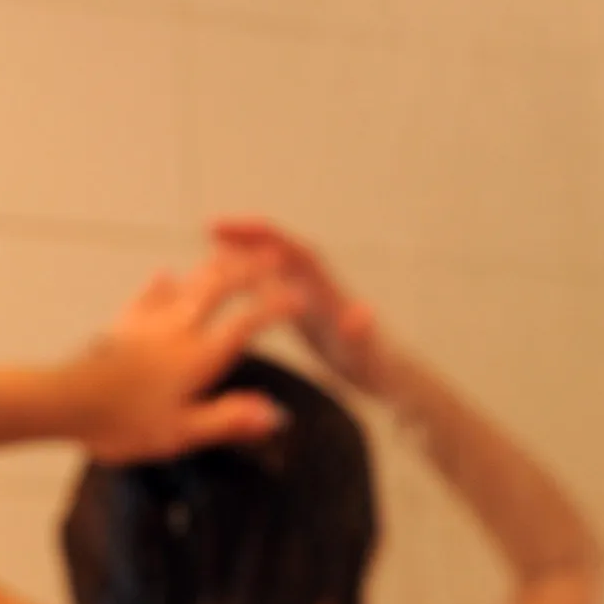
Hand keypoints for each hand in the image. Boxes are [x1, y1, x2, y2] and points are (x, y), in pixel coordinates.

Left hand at [66, 252, 304, 463]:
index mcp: (199, 356)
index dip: (276, 307)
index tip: (300, 297)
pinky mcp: (121, 324)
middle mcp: (178, 329)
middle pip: (220, 288)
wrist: (65, 401)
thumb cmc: (122, 423)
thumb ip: (229, 418)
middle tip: (272, 255)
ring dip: (214, 267)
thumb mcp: (182, 433)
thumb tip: (276, 413)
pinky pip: (147, 296)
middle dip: (250, 269)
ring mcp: (148, 322)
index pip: (247, 322)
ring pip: (188, 284)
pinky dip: (162, 282)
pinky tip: (165, 273)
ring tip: (231, 255)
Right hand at [209, 217, 383, 391]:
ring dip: (250, 250)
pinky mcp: (306, 309)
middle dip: (251, 235)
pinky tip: (230, 276)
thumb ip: (361, 334)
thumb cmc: (378, 367)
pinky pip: (277, 283)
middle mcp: (320, 285)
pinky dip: (254, 274)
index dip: (264, 236)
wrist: (390, 376)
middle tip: (212, 226)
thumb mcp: (368, 355)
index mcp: (329, 292)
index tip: (233, 229)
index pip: (295, 252)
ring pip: (277, 263)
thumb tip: (359, 313)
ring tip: (214, 241)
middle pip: (282, 249)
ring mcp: (312, 295)